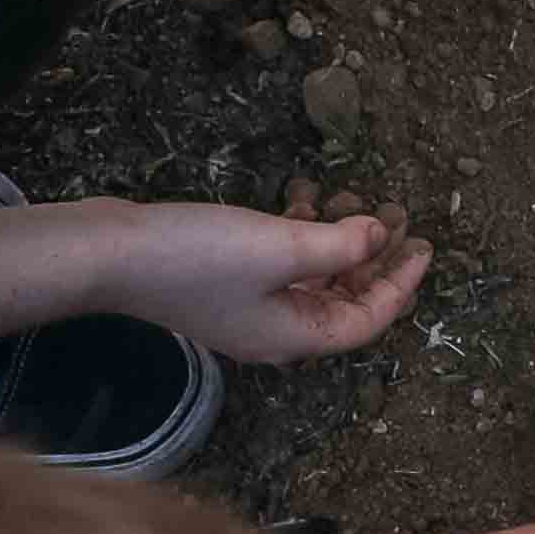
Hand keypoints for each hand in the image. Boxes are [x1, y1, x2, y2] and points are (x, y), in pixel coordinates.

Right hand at [84, 198, 434, 360]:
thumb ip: (340, 247)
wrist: (111, 255)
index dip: (401, 284)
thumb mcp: (282, 248)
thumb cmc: (198, 257)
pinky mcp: (222, 283)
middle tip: (397, 214)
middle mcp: (275, 331)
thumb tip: (377, 237)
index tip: (423, 244)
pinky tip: (304, 201)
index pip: (367, 321)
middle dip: (374, 258)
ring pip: (312, 278)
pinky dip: (298, 236)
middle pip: (343, 301)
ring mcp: (246, 309)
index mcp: (295, 336)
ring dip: (337, 240)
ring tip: (352, 197)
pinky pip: (279, 264)